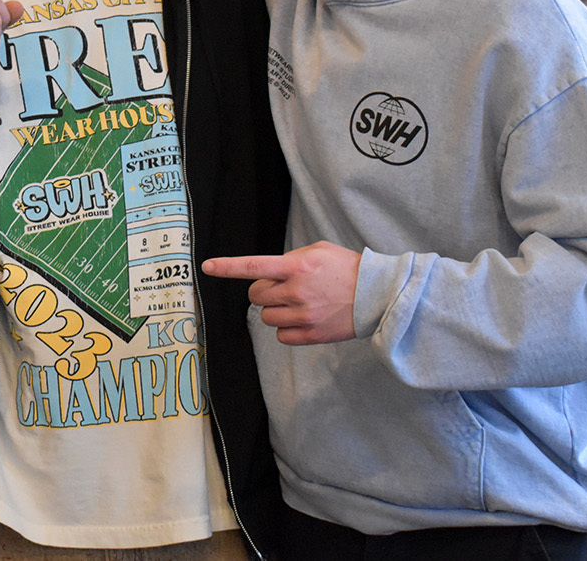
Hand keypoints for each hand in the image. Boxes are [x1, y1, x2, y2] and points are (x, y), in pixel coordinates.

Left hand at [201, 241, 361, 344]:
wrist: (379, 296)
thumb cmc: (347, 269)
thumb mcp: (318, 251)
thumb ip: (290, 259)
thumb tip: (270, 272)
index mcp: (297, 267)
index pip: (253, 266)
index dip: (227, 267)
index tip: (207, 266)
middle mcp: (296, 291)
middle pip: (256, 295)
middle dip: (264, 292)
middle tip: (284, 288)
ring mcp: (304, 315)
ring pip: (266, 317)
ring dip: (275, 310)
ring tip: (299, 303)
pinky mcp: (311, 335)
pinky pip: (281, 336)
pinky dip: (287, 329)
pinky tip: (304, 319)